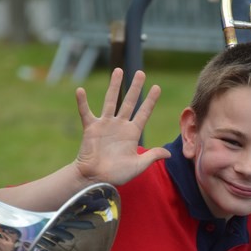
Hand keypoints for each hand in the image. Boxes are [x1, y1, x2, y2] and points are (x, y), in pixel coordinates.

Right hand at [73, 68, 170, 185]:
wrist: (96, 179)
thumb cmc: (117, 174)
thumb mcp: (138, 165)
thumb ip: (152, 156)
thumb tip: (170, 154)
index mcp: (133, 133)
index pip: (144, 113)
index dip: (150, 101)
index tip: (157, 87)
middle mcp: (120, 125)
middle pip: (129, 102)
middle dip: (135, 88)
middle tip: (141, 73)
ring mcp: (105, 125)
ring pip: (111, 101)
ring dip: (114, 86)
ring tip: (119, 71)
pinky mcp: (91, 128)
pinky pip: (86, 112)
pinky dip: (82, 102)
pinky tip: (80, 90)